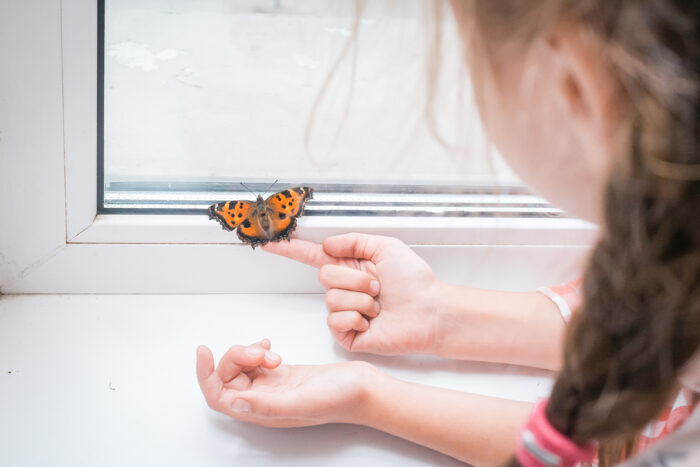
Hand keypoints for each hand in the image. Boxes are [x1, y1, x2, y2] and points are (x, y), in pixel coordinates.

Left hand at [196, 339, 376, 426]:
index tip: (203, 351)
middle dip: (237, 358)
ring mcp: (272, 387)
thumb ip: (267, 404)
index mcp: (262, 412)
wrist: (364, 388)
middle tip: (260, 352)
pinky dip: (258, 350)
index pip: (219, 397)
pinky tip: (271, 348)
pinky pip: (257, 361)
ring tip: (270, 351)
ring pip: (242, 367)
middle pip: (228, 377)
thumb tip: (235, 403)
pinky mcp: (283, 374)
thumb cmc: (341, 400)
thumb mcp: (302, 401)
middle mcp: (263, 401)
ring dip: (249, 352)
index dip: (206, 375)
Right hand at [263, 233, 441, 354]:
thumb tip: (328, 244)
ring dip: (361, 300)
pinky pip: (336, 321)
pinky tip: (372, 322)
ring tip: (380, 305)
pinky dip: (357, 318)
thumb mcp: (387, 247)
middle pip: (325, 276)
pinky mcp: (347, 334)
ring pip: (333, 299)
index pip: (313, 256)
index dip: (291, 250)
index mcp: (352, 267)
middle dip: (355, 278)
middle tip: (378, 286)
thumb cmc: (415, 282)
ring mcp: (345, 312)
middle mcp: (345, 289)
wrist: (430, 312)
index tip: (270, 244)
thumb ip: (354, 240)